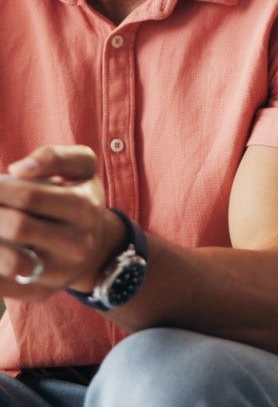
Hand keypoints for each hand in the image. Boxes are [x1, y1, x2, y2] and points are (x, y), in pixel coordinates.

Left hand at [0, 145, 111, 300]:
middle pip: (18, 227)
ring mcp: (59, 273)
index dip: (0, 188)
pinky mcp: (40, 294)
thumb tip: (19, 169)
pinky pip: (2, 287)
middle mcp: (77, 244)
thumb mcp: (81, 168)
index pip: (30, 195)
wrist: (96, 246)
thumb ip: (54, 157)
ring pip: (10, 263)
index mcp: (84, 208)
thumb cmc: (79, 197)